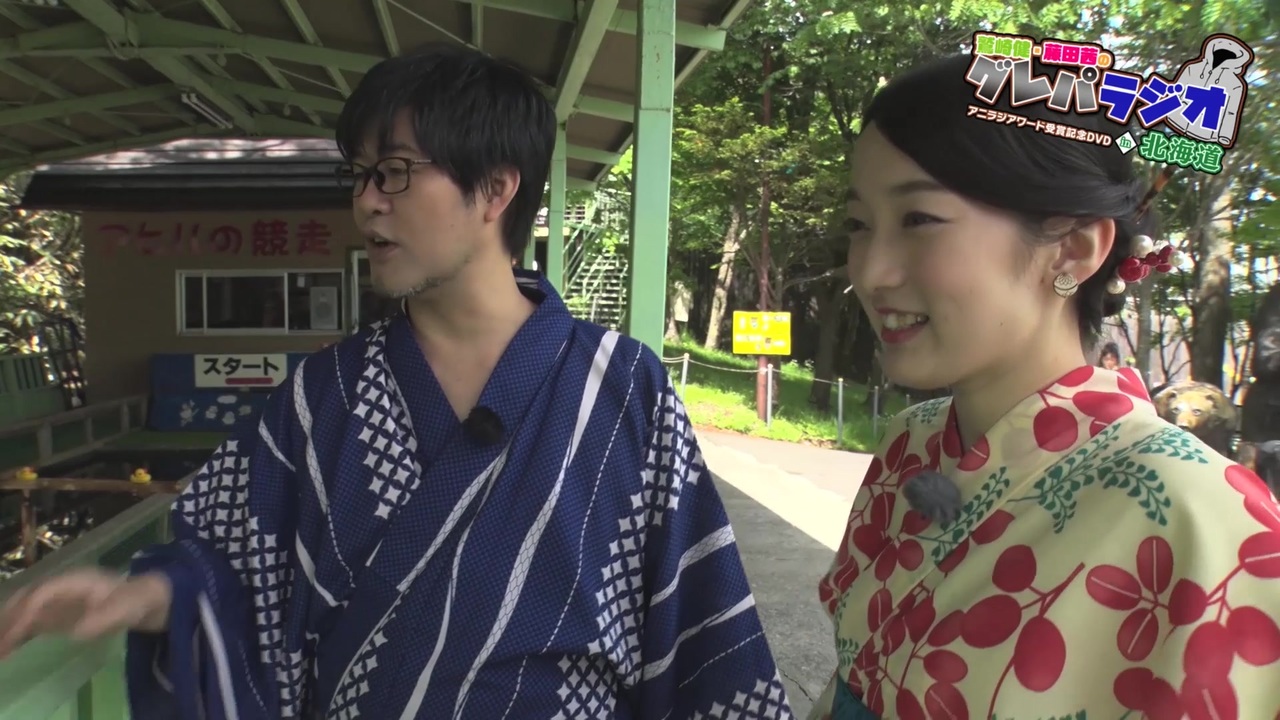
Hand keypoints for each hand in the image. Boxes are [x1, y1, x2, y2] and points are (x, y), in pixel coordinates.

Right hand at [0, 568, 171, 659]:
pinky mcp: (58, 614)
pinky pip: (32, 622)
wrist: (144, 600)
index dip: (27, 611)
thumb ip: (105, 617)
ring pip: (25, 610)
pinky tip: (9, 649)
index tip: (17, 632)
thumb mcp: (127, 607)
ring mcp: (58, 600)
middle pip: (27, 598)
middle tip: (0, 642)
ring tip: (1, 649)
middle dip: (10, 618)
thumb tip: (78, 631)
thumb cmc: (136, 599)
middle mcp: (61, 587)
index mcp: (75, 581)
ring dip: (10, 626)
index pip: (43, 593)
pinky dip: (18, 633)